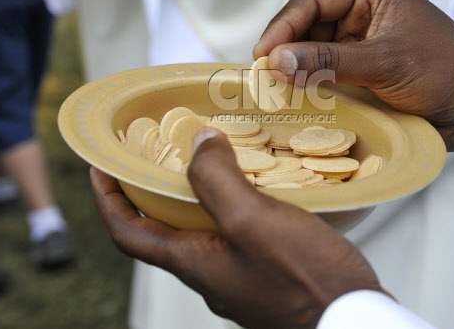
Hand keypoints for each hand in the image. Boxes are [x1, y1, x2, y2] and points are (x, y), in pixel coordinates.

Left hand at [90, 128, 385, 328]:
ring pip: (202, 231)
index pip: (128, 232)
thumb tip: (199, 142)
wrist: (352, 320)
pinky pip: (235, 236)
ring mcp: (237, 277)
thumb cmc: (303, 279)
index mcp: (193, 262)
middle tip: (158, 154)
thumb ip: (218, 181)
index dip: (108, 199)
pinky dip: (233, 207)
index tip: (101, 167)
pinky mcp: (265, 275)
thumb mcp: (253, 221)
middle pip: (163, 231)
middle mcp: (209, 273)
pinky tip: (259, 188)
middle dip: (153, 191)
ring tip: (211, 161)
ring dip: (197, 196)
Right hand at [254, 0, 453, 199]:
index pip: (312, 1)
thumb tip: (274, 60)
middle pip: (308, 24)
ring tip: (276, 89)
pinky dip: (310, 83)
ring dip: (295, 68)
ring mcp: (362, 42)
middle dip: (286, 48)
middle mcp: (363, 12)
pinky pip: (326, 71)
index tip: (262, 55)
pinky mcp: (363, 69)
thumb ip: (327, 62)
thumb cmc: (446, 74)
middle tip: (265, 77)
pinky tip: (298, 97)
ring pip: (313, 50)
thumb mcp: (384, 63)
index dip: (282, 27)